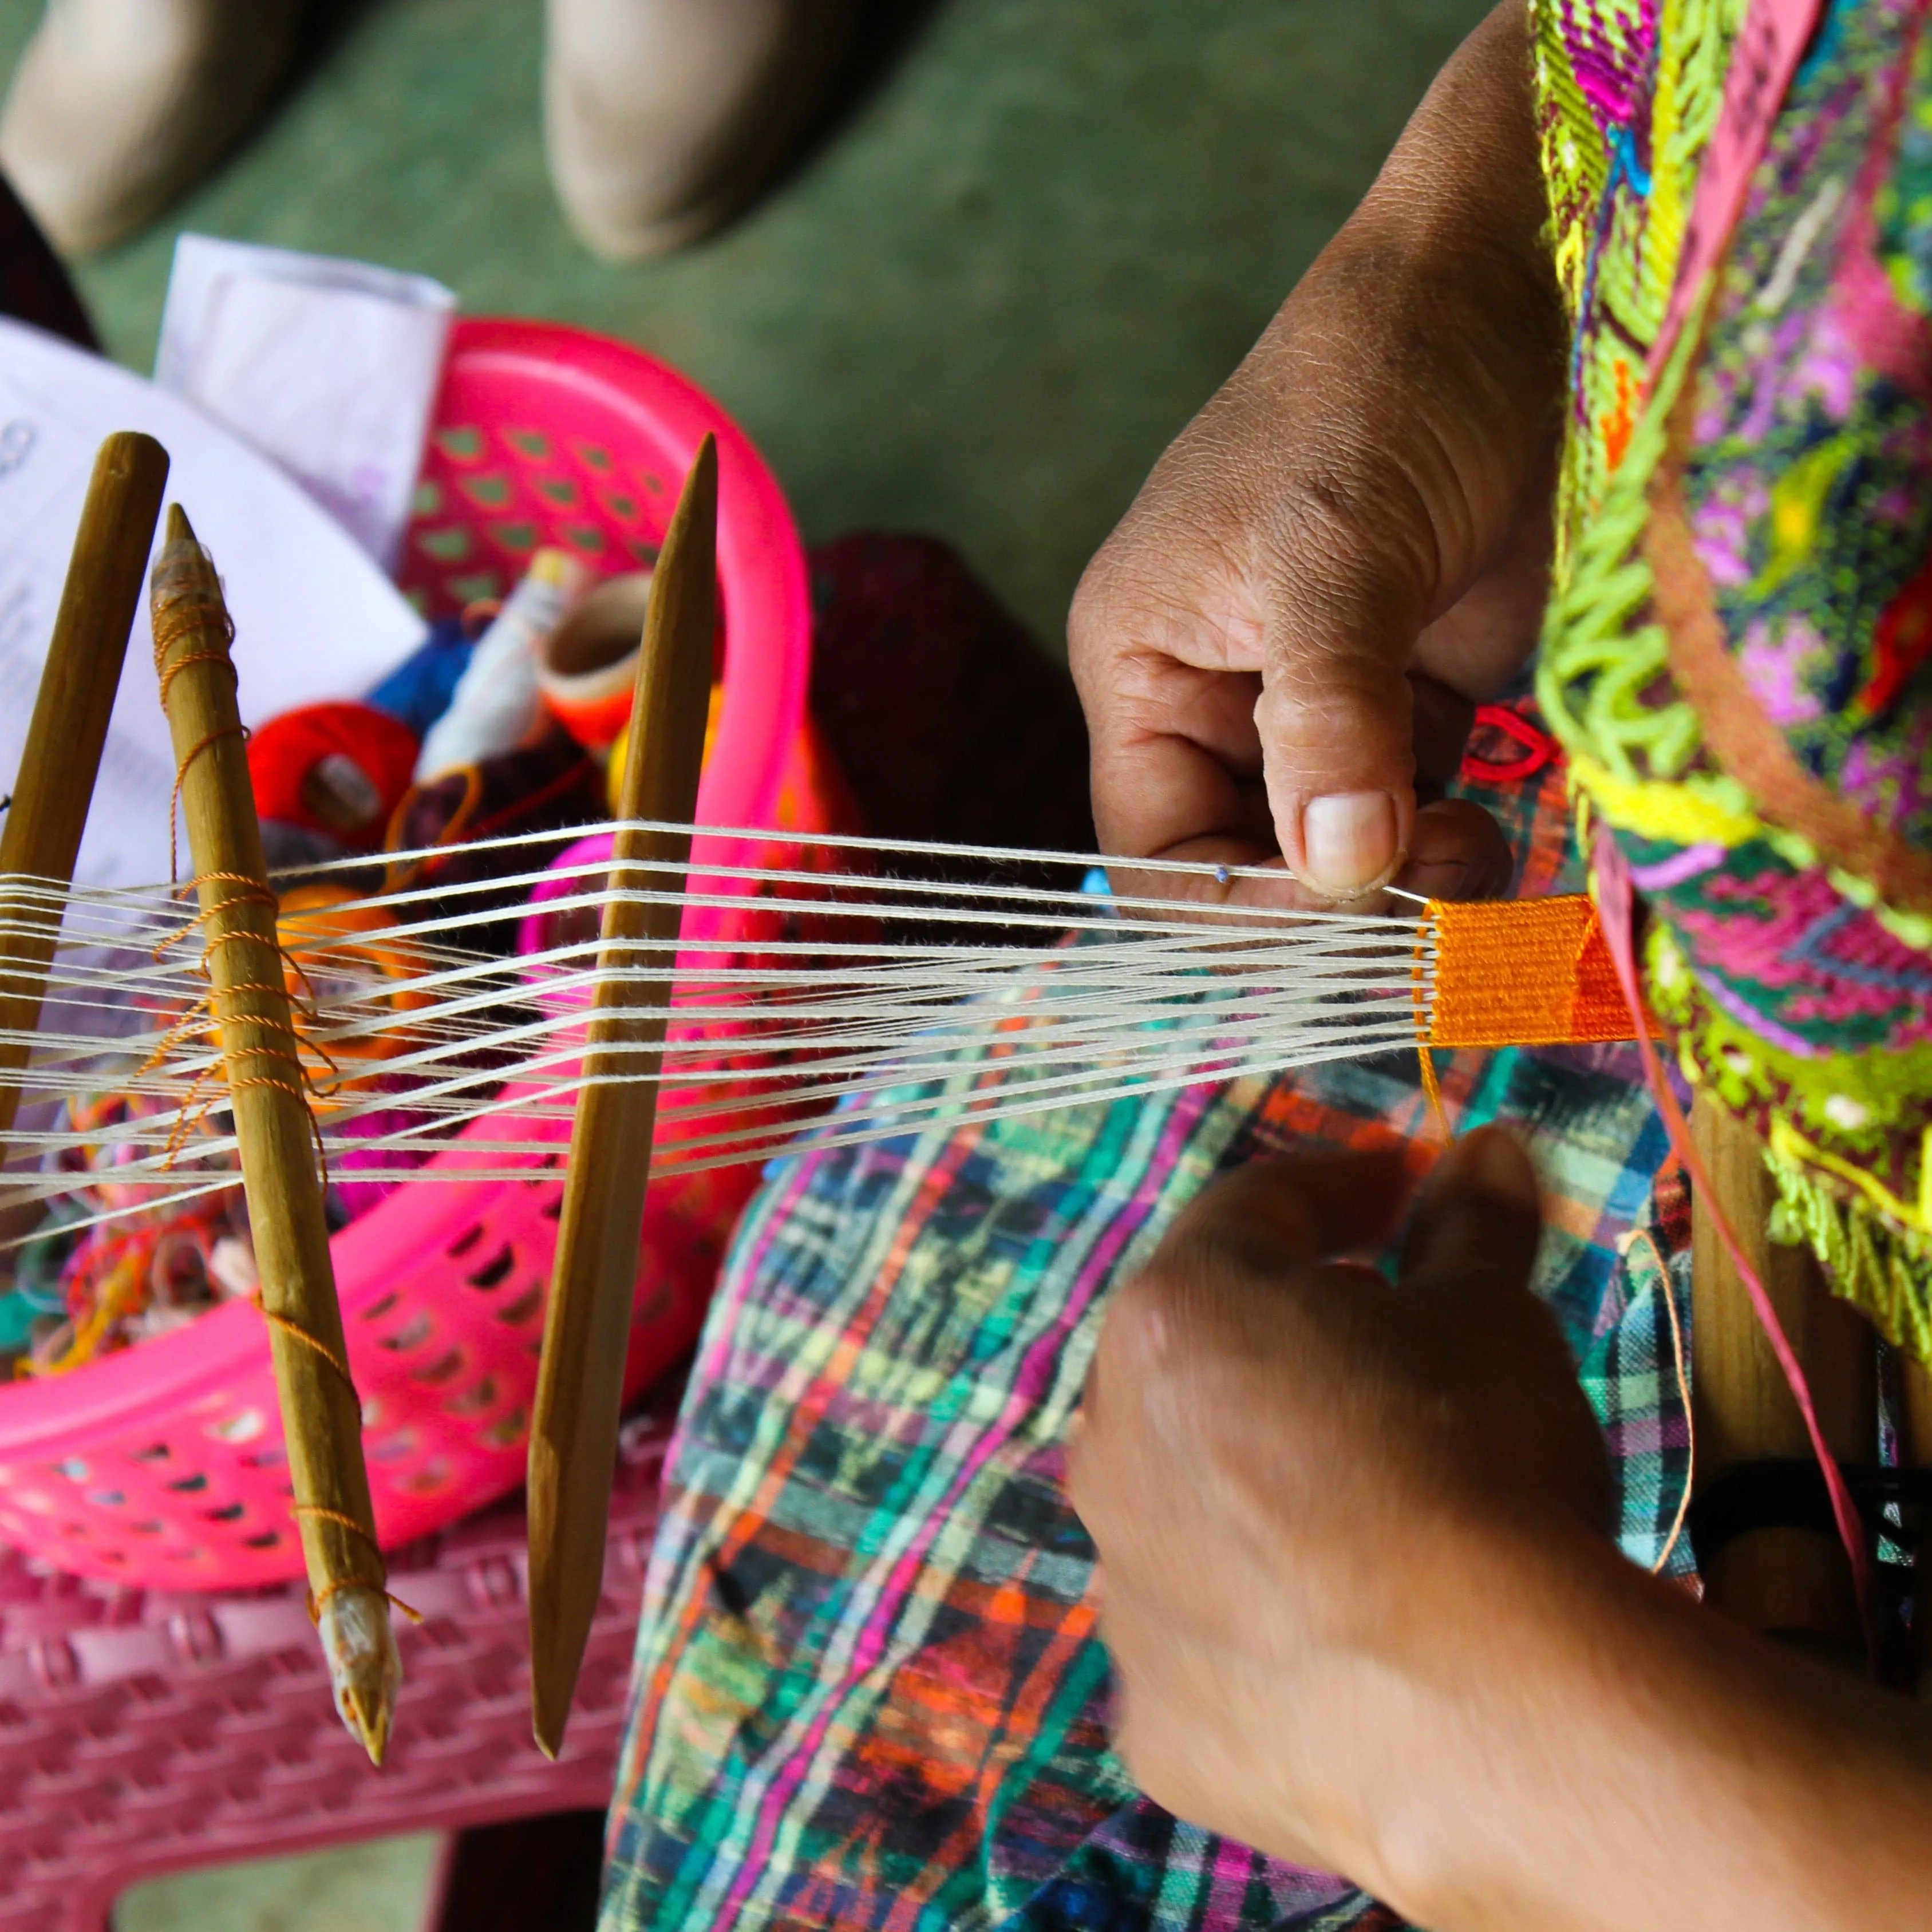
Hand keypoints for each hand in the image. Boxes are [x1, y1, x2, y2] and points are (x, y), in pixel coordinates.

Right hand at [1069, 1, 1563, 909]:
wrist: (1508, 296)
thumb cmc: (1381, 391)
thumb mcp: (1333, 551)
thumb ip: (1328, 716)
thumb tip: (1342, 867)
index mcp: (1145, 668)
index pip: (1157, 848)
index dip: (1236, 905)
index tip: (1344, 915)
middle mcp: (1217, 703)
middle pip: (1249, 868)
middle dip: (1335, 902)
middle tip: (1433, 900)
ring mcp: (1317, 708)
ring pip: (1341, 857)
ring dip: (1411, 880)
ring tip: (1482, 844)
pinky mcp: (1407, 701)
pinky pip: (1415, 817)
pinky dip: (1456, 842)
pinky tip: (1501, 820)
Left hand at [1069, 1129, 1608, 1885]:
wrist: (1493, 1707)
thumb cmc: (1480, 1468)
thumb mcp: (1492, 1319)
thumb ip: (1470, 1224)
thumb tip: (1488, 1148)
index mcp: (1174, 1317)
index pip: (1258, 1211)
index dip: (1346, 1190)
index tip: (1412, 1193)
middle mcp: (1110, 1441)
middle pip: (1197, 1357)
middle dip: (1288, 1337)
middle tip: (1393, 1346)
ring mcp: (1123, 1589)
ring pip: (1185, 1500)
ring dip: (1259, 1482)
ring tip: (1374, 1505)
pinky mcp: (1156, 1714)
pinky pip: (1204, 1639)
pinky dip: (1261, 1620)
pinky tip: (1346, 1637)